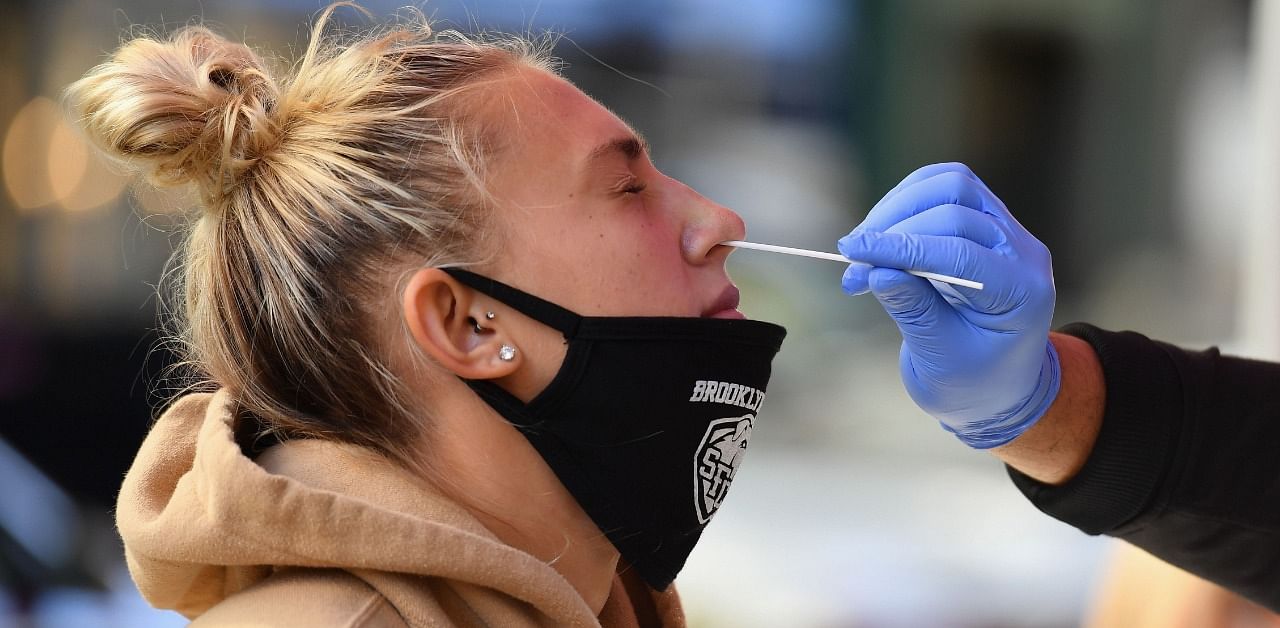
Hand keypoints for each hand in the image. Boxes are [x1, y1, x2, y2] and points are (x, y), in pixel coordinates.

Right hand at [837, 162, 1059, 448]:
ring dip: (899, 207)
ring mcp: (1007, 231)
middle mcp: (1022, 252)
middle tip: (852, 262)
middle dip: (895, 230)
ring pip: (951, 185)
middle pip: (955, 208)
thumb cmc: (972, 382)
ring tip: (864, 245)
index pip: (960, 251)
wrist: (997, 384)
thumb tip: (877, 270)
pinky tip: (881, 232)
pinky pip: (945, 187)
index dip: (901, 247)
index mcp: (1021, 293)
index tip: (854, 253)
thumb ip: (913, 312)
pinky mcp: (984, 220)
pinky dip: (907, 201)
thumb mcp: (940, 359)